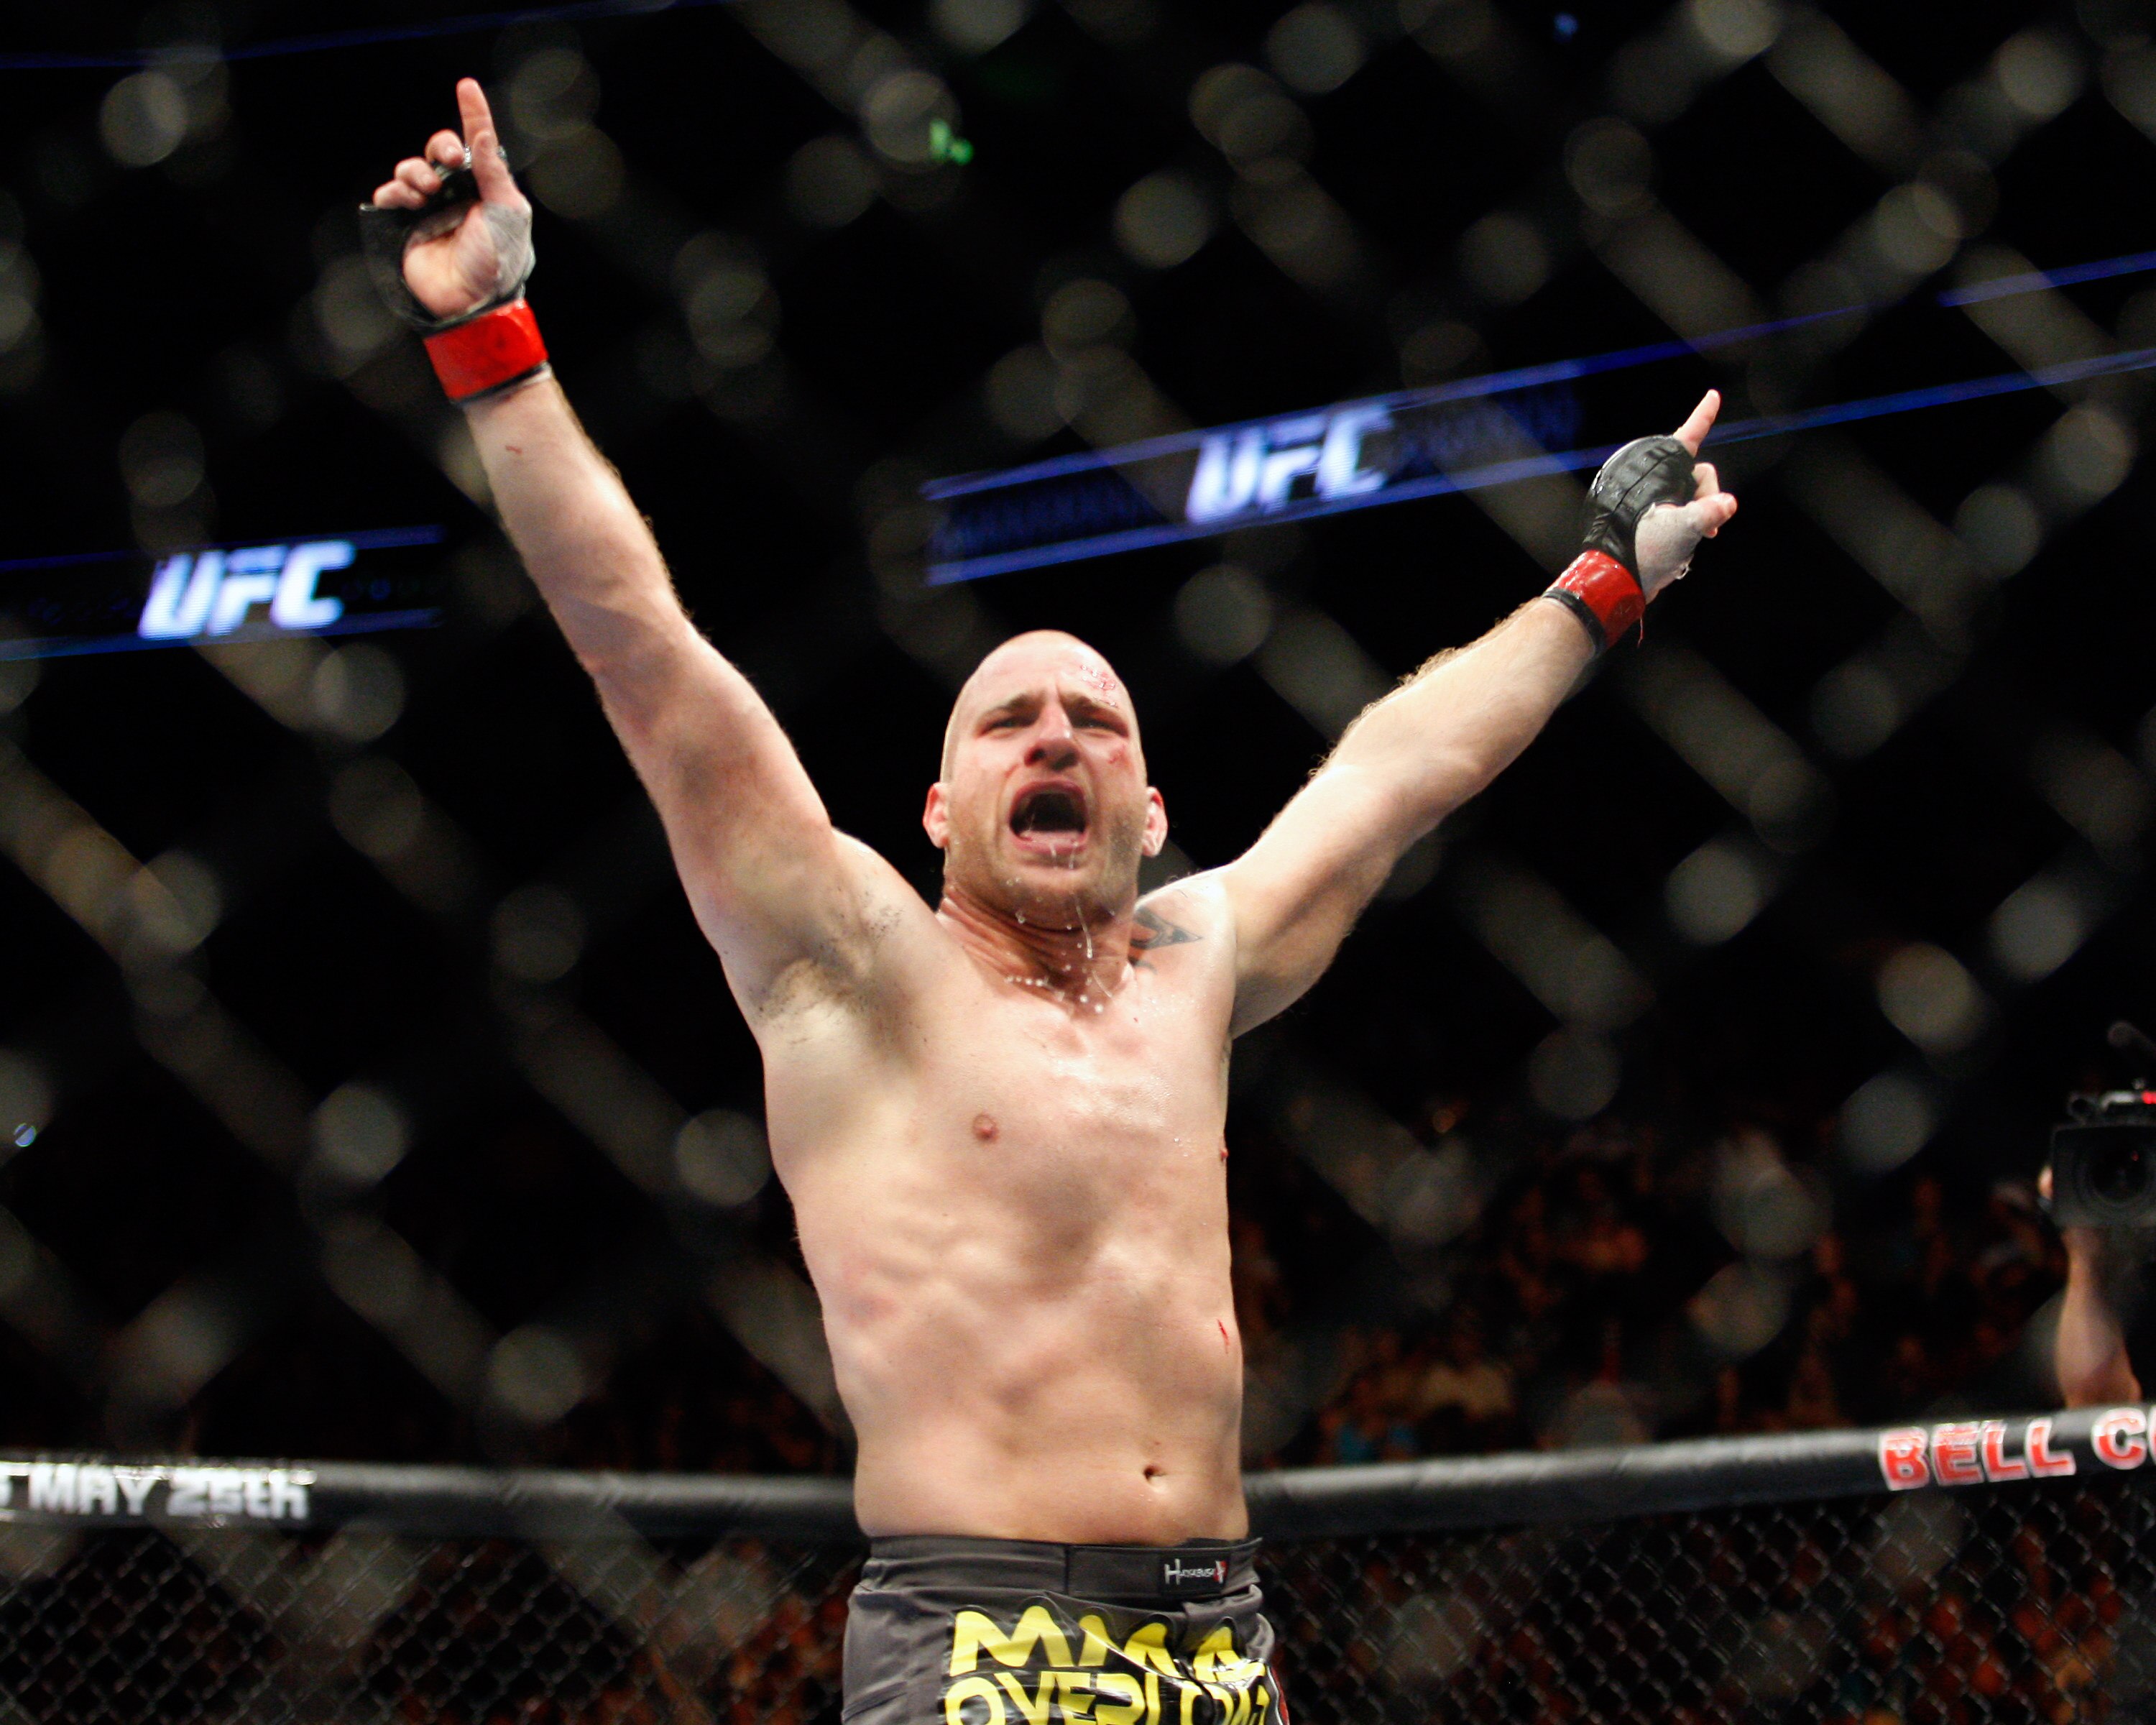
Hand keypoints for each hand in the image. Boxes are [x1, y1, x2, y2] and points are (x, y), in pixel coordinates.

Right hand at [368, 79, 531, 321]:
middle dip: (439, 146)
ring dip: (415, 172)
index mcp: (485, 190)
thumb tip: (481, 134)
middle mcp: (456, 196)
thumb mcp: (507, 213)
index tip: (467, 86)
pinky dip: (395, 191)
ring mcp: (429, 210)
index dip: (472, 114)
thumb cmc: (499, 261)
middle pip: (437, 151)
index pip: (476, 145)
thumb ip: (492, 172)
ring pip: (411, 169)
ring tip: (428, 192)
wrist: (472, 301)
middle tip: (446, 160)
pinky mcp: (404, 227)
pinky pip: (389, 195)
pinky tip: (408, 201)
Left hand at [1632, 390, 1739, 597]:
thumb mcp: (1680, 530)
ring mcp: (1658, 500)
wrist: (1619, 580)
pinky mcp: (1658, 517)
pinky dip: (1694, 524)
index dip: (1701, 416)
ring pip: (1696, 496)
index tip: (1712, 396)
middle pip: (1701, 474)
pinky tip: (1691, 543)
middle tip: (1707, 528)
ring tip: (1697, 538)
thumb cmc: (1642, 551)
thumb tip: (1728, 503)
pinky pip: (1687, 512)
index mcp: (1658, 475)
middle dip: (1709, 497)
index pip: (1686, 439)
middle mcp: (1658, 483)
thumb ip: (1707, 513)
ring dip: (1703, 515)